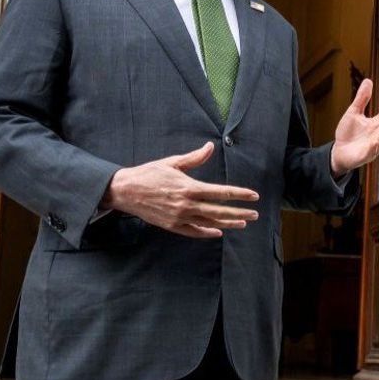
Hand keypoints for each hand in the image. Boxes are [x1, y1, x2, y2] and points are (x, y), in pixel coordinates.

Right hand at [100, 142, 259, 238]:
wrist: (124, 191)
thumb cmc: (149, 174)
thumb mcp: (172, 162)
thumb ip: (194, 158)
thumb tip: (210, 146)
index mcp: (188, 187)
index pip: (221, 192)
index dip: (239, 194)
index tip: (254, 196)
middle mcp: (186, 204)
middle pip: (219, 211)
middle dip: (239, 213)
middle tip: (255, 214)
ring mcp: (178, 217)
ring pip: (209, 223)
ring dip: (227, 224)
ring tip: (243, 223)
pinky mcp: (171, 225)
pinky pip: (193, 232)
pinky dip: (207, 233)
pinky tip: (218, 232)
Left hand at [329, 79, 378, 177]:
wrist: (339, 151)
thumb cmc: (348, 133)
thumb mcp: (354, 112)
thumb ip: (362, 99)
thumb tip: (368, 80)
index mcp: (376, 124)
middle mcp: (378, 134)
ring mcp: (373, 146)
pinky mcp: (365, 155)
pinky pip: (371, 151)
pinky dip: (374, 147)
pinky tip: (375, 141)